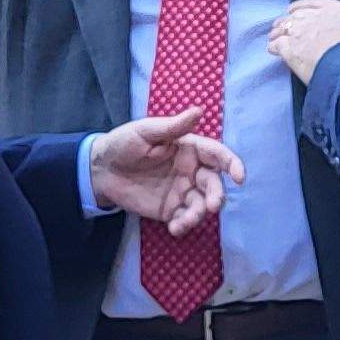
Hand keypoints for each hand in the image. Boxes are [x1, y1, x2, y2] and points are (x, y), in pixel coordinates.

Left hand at [87, 108, 246, 233]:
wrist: (100, 170)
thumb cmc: (124, 143)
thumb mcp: (146, 131)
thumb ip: (173, 126)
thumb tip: (199, 110)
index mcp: (189, 148)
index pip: (217, 155)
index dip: (232, 164)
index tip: (239, 176)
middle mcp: (191, 170)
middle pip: (213, 184)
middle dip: (216, 195)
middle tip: (212, 206)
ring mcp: (181, 191)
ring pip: (201, 204)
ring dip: (199, 215)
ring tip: (184, 222)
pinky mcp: (170, 210)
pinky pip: (184, 219)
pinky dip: (184, 226)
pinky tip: (175, 229)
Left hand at [267, 0, 339, 81]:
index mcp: (337, 9)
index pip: (314, 3)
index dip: (302, 6)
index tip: (295, 9)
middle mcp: (316, 17)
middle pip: (296, 15)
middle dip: (287, 20)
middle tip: (281, 25)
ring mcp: (302, 32)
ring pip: (284, 27)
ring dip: (278, 32)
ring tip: (273, 37)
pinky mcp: (292, 49)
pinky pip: (278, 45)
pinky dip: (274, 47)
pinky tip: (272, 50)